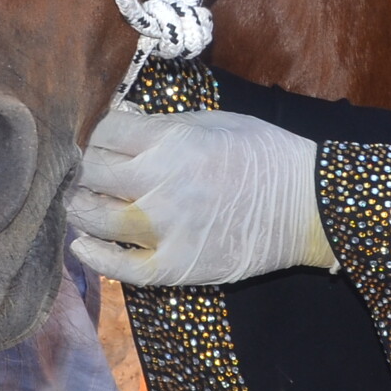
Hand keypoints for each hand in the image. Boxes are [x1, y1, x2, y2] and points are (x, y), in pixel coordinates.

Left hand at [69, 108, 334, 285]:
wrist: (307, 205)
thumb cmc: (263, 156)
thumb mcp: (211, 122)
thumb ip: (162, 126)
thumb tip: (120, 124)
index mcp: (170, 142)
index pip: (105, 134)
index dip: (100, 136)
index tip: (106, 143)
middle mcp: (159, 184)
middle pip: (93, 175)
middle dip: (88, 170)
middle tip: (93, 174)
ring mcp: (164, 229)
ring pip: (96, 221)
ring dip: (83, 210)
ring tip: (86, 205)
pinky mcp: (175, 266)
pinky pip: (122, 268)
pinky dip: (96, 257)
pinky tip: (83, 246)